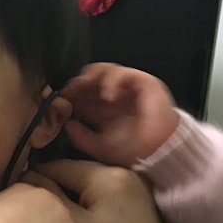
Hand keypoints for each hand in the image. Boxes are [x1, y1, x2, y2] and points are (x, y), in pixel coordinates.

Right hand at [34, 160, 206, 222]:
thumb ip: (48, 198)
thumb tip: (26, 176)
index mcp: (108, 174)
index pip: (59, 165)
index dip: (34, 179)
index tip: (14, 197)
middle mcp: (124, 173)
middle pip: (75, 174)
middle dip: (52, 190)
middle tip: (30, 210)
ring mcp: (134, 190)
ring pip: (86, 188)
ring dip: (68, 200)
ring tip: (50, 219)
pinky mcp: (137, 207)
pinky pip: (100, 199)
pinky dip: (85, 207)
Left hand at [63, 63, 179, 166]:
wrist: (161, 152)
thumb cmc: (136, 152)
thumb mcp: (100, 148)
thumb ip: (81, 138)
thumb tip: (67, 124)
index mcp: (105, 111)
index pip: (84, 95)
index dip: (72, 94)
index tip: (61, 99)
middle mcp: (116, 97)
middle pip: (91, 79)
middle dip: (78, 83)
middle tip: (69, 91)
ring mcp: (128, 89)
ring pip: (105, 70)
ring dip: (91, 77)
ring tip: (84, 88)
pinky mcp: (143, 83)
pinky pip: (124, 73)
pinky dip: (112, 80)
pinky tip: (107, 94)